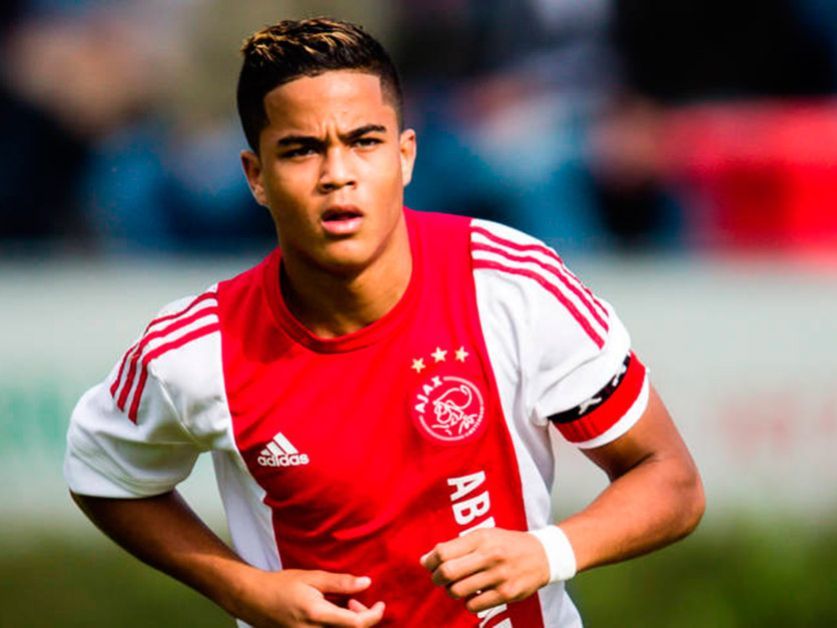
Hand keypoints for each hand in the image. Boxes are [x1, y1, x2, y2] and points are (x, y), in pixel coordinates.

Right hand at [231, 568, 384, 626]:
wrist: (254, 600)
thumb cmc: (282, 585)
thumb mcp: (313, 578)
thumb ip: (341, 583)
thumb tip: (367, 583)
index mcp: (318, 615)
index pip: (357, 625)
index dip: (374, 616)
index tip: (381, 605)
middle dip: (362, 619)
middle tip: (354, 600)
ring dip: (350, 624)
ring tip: (344, 606)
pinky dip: (338, 627)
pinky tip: (333, 615)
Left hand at [420, 528, 548, 612]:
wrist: (543, 555)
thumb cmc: (507, 544)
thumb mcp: (484, 535)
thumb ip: (457, 545)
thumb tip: (426, 560)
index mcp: (481, 538)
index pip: (444, 551)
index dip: (430, 561)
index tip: (429, 564)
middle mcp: (489, 555)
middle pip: (448, 572)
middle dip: (436, 578)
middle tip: (438, 578)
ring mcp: (498, 576)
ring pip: (458, 591)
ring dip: (451, 591)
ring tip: (456, 586)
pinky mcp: (506, 593)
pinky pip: (474, 605)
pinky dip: (468, 602)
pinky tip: (474, 595)